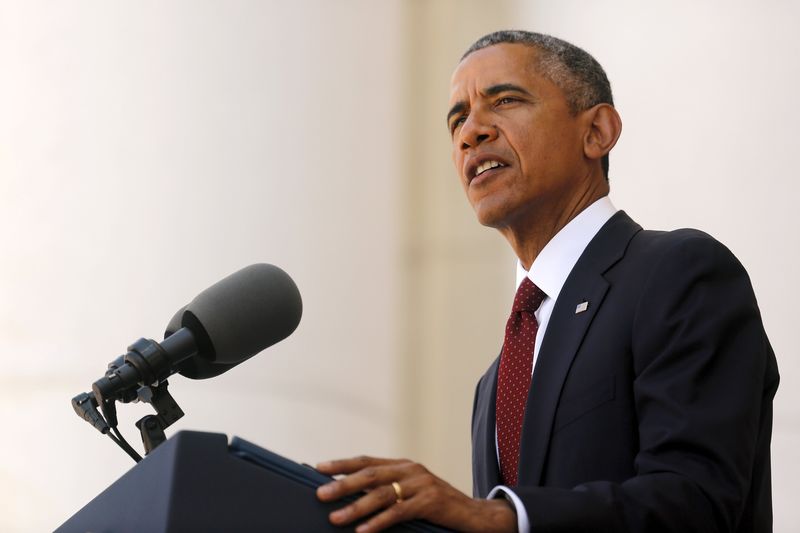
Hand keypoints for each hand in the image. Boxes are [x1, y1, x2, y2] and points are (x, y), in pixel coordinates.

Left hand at [315, 456, 515, 532]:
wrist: (475, 516)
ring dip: (355, 507)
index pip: (367, 461)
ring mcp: (422, 485)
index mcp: (404, 465)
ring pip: (382, 494)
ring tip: (336, 518)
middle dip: (342, 485)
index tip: (319, 468)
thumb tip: (352, 494)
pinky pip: (399, 513)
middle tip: (320, 494)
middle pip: (370, 474)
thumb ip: (389, 489)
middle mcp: (411, 470)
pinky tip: (363, 531)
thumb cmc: (438, 506)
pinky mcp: (430, 502)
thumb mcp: (412, 492)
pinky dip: (378, 522)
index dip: (342, 464)